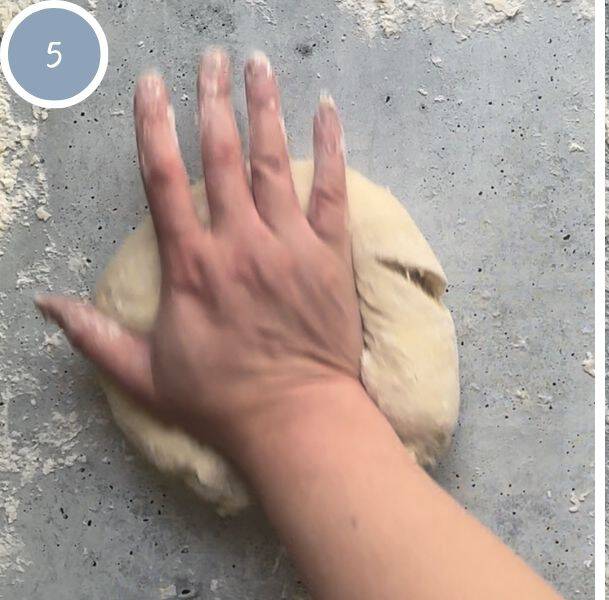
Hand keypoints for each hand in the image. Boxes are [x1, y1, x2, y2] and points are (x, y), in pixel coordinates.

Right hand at [36, 49, 362, 452]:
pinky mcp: (329, 255)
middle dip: (212, 100)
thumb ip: (95, 335)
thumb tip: (45, 304)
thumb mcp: (143, 374)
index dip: (154, 127)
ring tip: (258, 65)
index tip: (150, 86)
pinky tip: (325, 110)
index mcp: (191, 265)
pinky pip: (331, 190)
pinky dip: (331, 147)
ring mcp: (289, 245)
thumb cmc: (220, 401)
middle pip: (221, 156)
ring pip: (274, 162)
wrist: (297, 418)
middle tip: (210, 58)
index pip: (165, 180)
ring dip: (265, 109)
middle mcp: (239, 243)